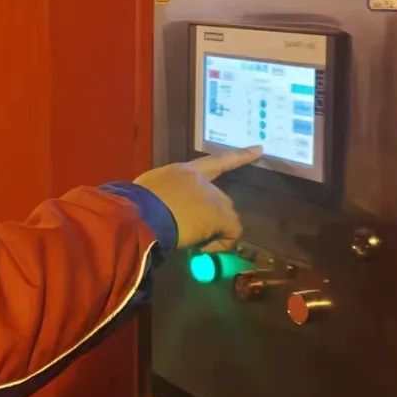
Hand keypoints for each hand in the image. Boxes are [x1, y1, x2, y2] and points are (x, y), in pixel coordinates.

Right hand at [134, 147, 261, 251]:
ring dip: (213, 231)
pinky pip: (231, 233)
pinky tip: (201, 248)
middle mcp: (201, 180)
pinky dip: (220, 244)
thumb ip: (163, 197)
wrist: (141, 214)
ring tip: (192, 243)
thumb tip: (162, 212)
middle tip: (191, 235)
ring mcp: (212, 196)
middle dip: (210, 217)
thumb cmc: (135, 204)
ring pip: (226, 217)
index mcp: (182, 171)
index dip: (238, 156)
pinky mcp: (219, 215)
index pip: (214, 161)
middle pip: (219, 199)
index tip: (260, 148)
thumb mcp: (148, 193)